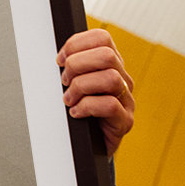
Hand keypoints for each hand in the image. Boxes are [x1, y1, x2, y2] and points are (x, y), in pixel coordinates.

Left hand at [57, 28, 134, 156]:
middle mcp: (122, 79)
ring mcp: (126, 100)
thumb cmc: (78, 113)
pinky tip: (76, 113)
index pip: (101, 38)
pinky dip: (86, 107)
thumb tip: (58, 58)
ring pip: (110, 78)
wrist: (87, 148)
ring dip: (81, 87)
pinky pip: (110, 105)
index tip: (60, 60)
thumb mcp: (72, 85)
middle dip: (77, 65)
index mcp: (110, 65)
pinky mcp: (124, 121)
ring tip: (69, 99)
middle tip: (64, 81)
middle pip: (107, 55)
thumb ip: (71, 68)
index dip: (76, 44)